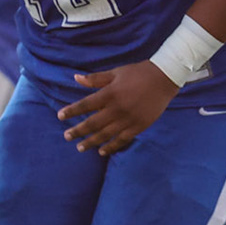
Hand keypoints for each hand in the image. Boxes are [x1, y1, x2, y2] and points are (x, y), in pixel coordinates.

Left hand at [59, 61, 179, 154]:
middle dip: (78, 131)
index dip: (71, 111)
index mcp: (110, 93)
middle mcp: (117, 108)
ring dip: (91, 142)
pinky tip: (102, 151)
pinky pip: (122, 139)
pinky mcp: (139, 125)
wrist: (165, 79)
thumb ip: (95, 79)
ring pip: (106, 134)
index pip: (85, 105)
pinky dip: (112, 146)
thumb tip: (75, 78)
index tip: (60, 116)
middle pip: (92, 123)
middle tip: (67, 136)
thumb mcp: (115, 73)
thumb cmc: (138, 73)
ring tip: (80, 147)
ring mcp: (128, 119)